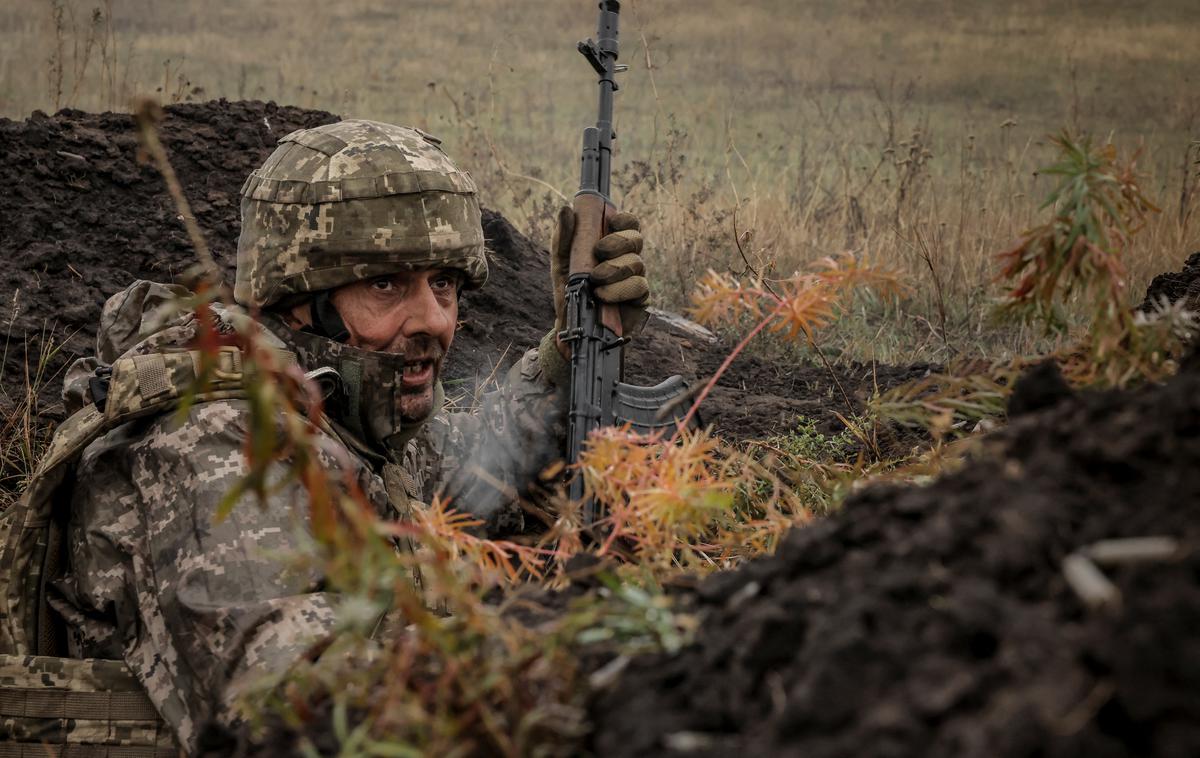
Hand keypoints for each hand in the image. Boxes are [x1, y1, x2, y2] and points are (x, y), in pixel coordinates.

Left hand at [550, 205, 650, 344]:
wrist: (572, 326)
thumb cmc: (569, 290)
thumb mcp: (560, 263)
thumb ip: (563, 238)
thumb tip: (566, 210)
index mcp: (612, 245)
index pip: (629, 224)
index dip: (625, 220)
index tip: (611, 221)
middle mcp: (626, 259)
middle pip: (636, 239)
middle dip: (618, 242)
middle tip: (599, 251)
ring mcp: (635, 279)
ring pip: (637, 263)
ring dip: (615, 269)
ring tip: (595, 280)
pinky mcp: (639, 300)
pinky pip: (640, 287)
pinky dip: (620, 289)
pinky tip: (603, 295)